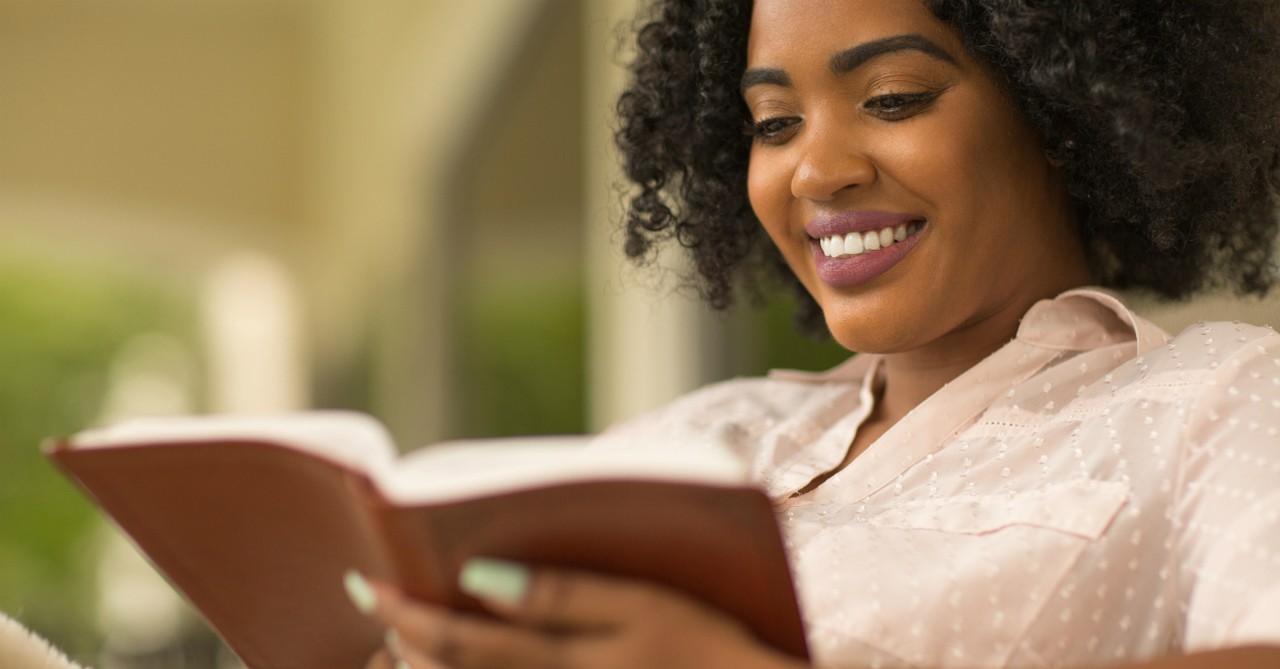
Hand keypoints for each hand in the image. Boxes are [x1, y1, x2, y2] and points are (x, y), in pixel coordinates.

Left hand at [350, 559, 807, 668]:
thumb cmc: (706, 647)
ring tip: (402, 644)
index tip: (367, 585)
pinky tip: (459, 667)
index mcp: (562, 663)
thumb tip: (476, 577)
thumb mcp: (645, 605)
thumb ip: (561, 593)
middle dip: (402, 646)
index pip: (459, 641)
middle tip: (377, 610)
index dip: (405, 614)